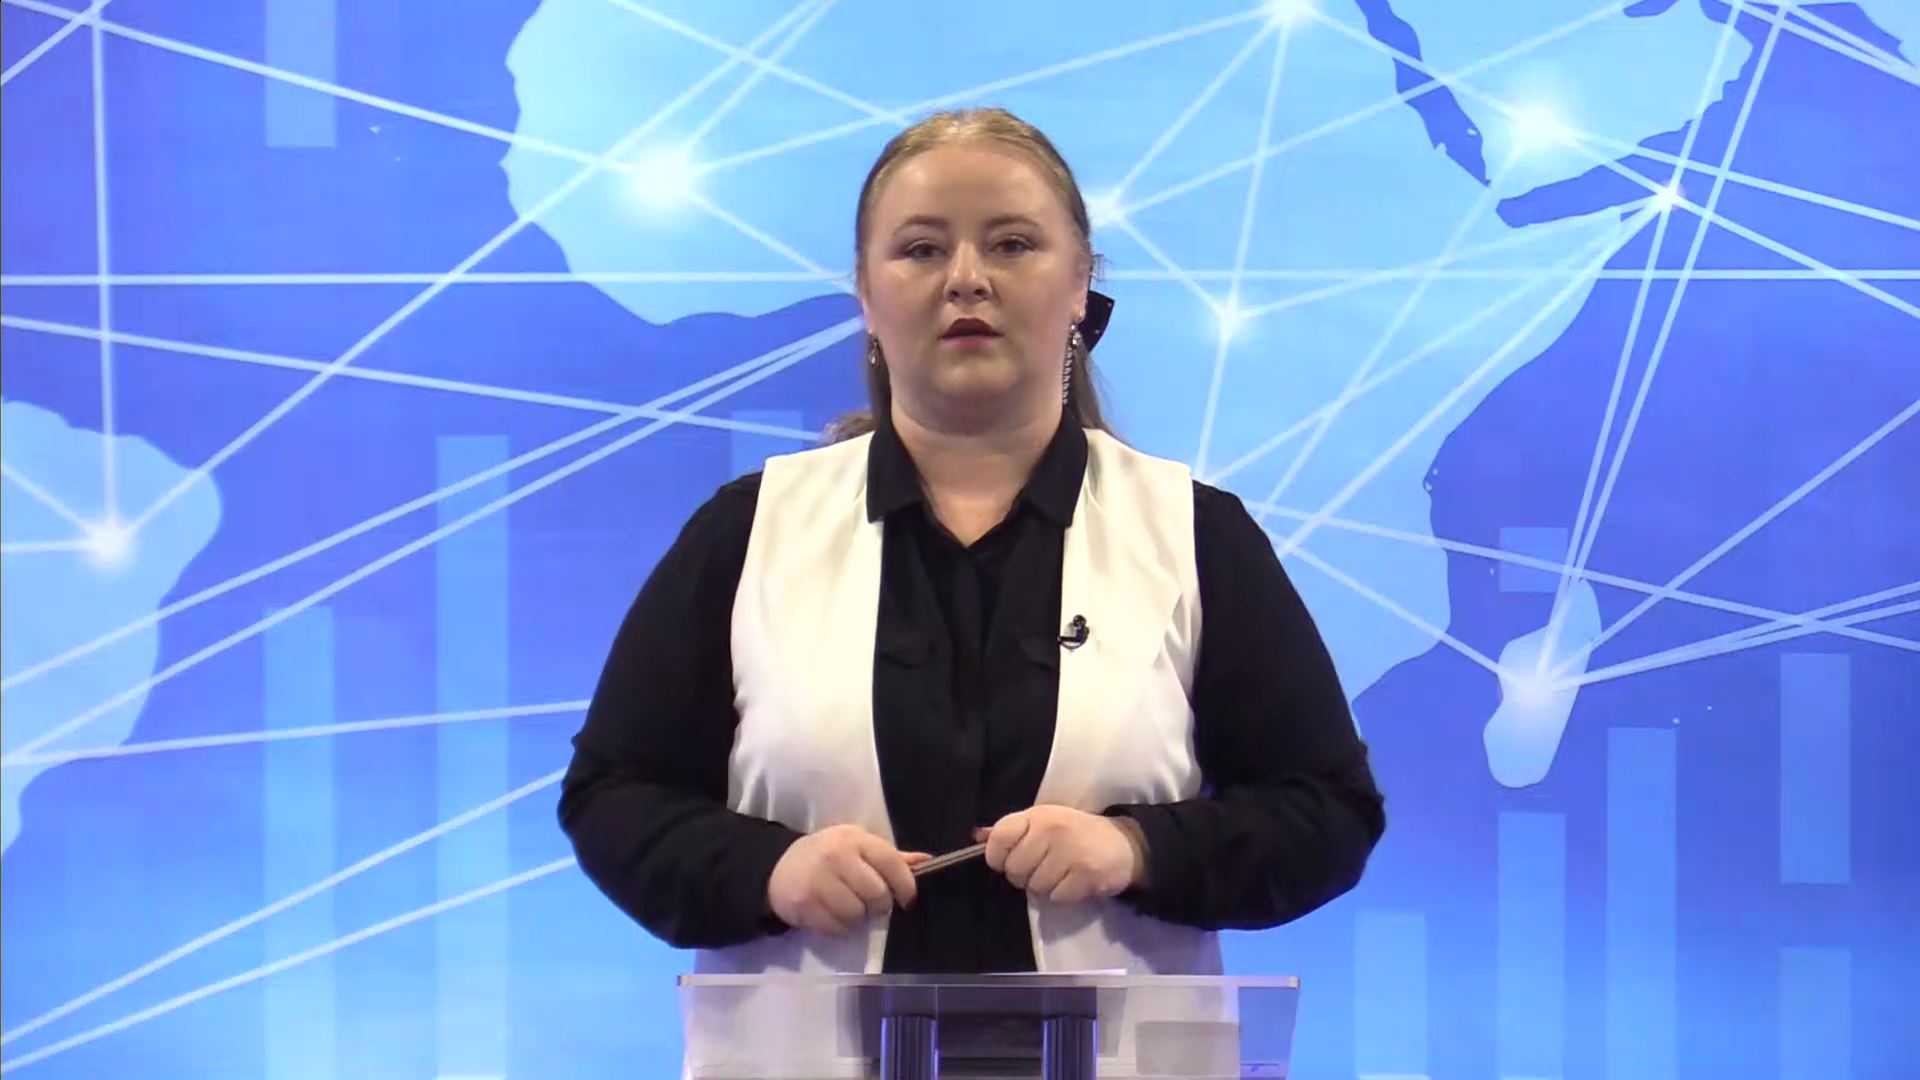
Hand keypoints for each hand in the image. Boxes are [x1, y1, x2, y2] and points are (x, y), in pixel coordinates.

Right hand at [767, 825, 928, 934]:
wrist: (778, 867)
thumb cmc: (827, 855)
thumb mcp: (857, 846)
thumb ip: (891, 856)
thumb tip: (928, 860)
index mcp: (855, 839)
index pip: (891, 862)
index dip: (906, 885)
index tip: (907, 899)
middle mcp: (836, 856)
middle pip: (877, 893)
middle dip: (880, 906)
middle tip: (873, 905)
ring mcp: (818, 881)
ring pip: (857, 914)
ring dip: (858, 919)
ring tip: (850, 909)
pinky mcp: (804, 905)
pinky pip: (837, 928)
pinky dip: (840, 928)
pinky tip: (833, 915)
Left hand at [977, 806, 1142, 905]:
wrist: (1124, 845)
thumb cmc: (1077, 833)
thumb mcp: (1044, 823)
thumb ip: (1012, 830)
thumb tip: (977, 836)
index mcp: (1037, 815)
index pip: (1000, 837)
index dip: (997, 856)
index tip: (1007, 860)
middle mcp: (1052, 830)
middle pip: (1014, 869)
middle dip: (1023, 876)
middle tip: (1041, 869)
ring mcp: (1070, 852)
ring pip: (1034, 887)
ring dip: (1044, 888)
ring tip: (1059, 876)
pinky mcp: (1086, 875)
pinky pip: (1056, 898)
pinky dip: (1061, 897)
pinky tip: (1072, 884)